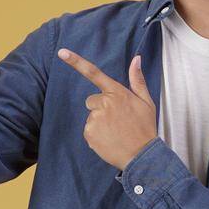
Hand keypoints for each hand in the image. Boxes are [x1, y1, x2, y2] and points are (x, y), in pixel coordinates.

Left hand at [56, 47, 157, 170]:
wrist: (142, 155)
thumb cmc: (145, 128)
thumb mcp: (146, 102)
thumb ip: (137, 80)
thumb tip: (136, 59)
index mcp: (117, 92)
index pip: (94, 73)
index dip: (76, 62)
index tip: (62, 52)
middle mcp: (104, 103)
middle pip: (92, 101)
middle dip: (101, 109)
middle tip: (118, 121)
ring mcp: (95, 118)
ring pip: (92, 117)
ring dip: (100, 123)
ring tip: (115, 132)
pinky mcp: (89, 133)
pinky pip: (89, 131)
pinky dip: (97, 136)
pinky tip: (109, 140)